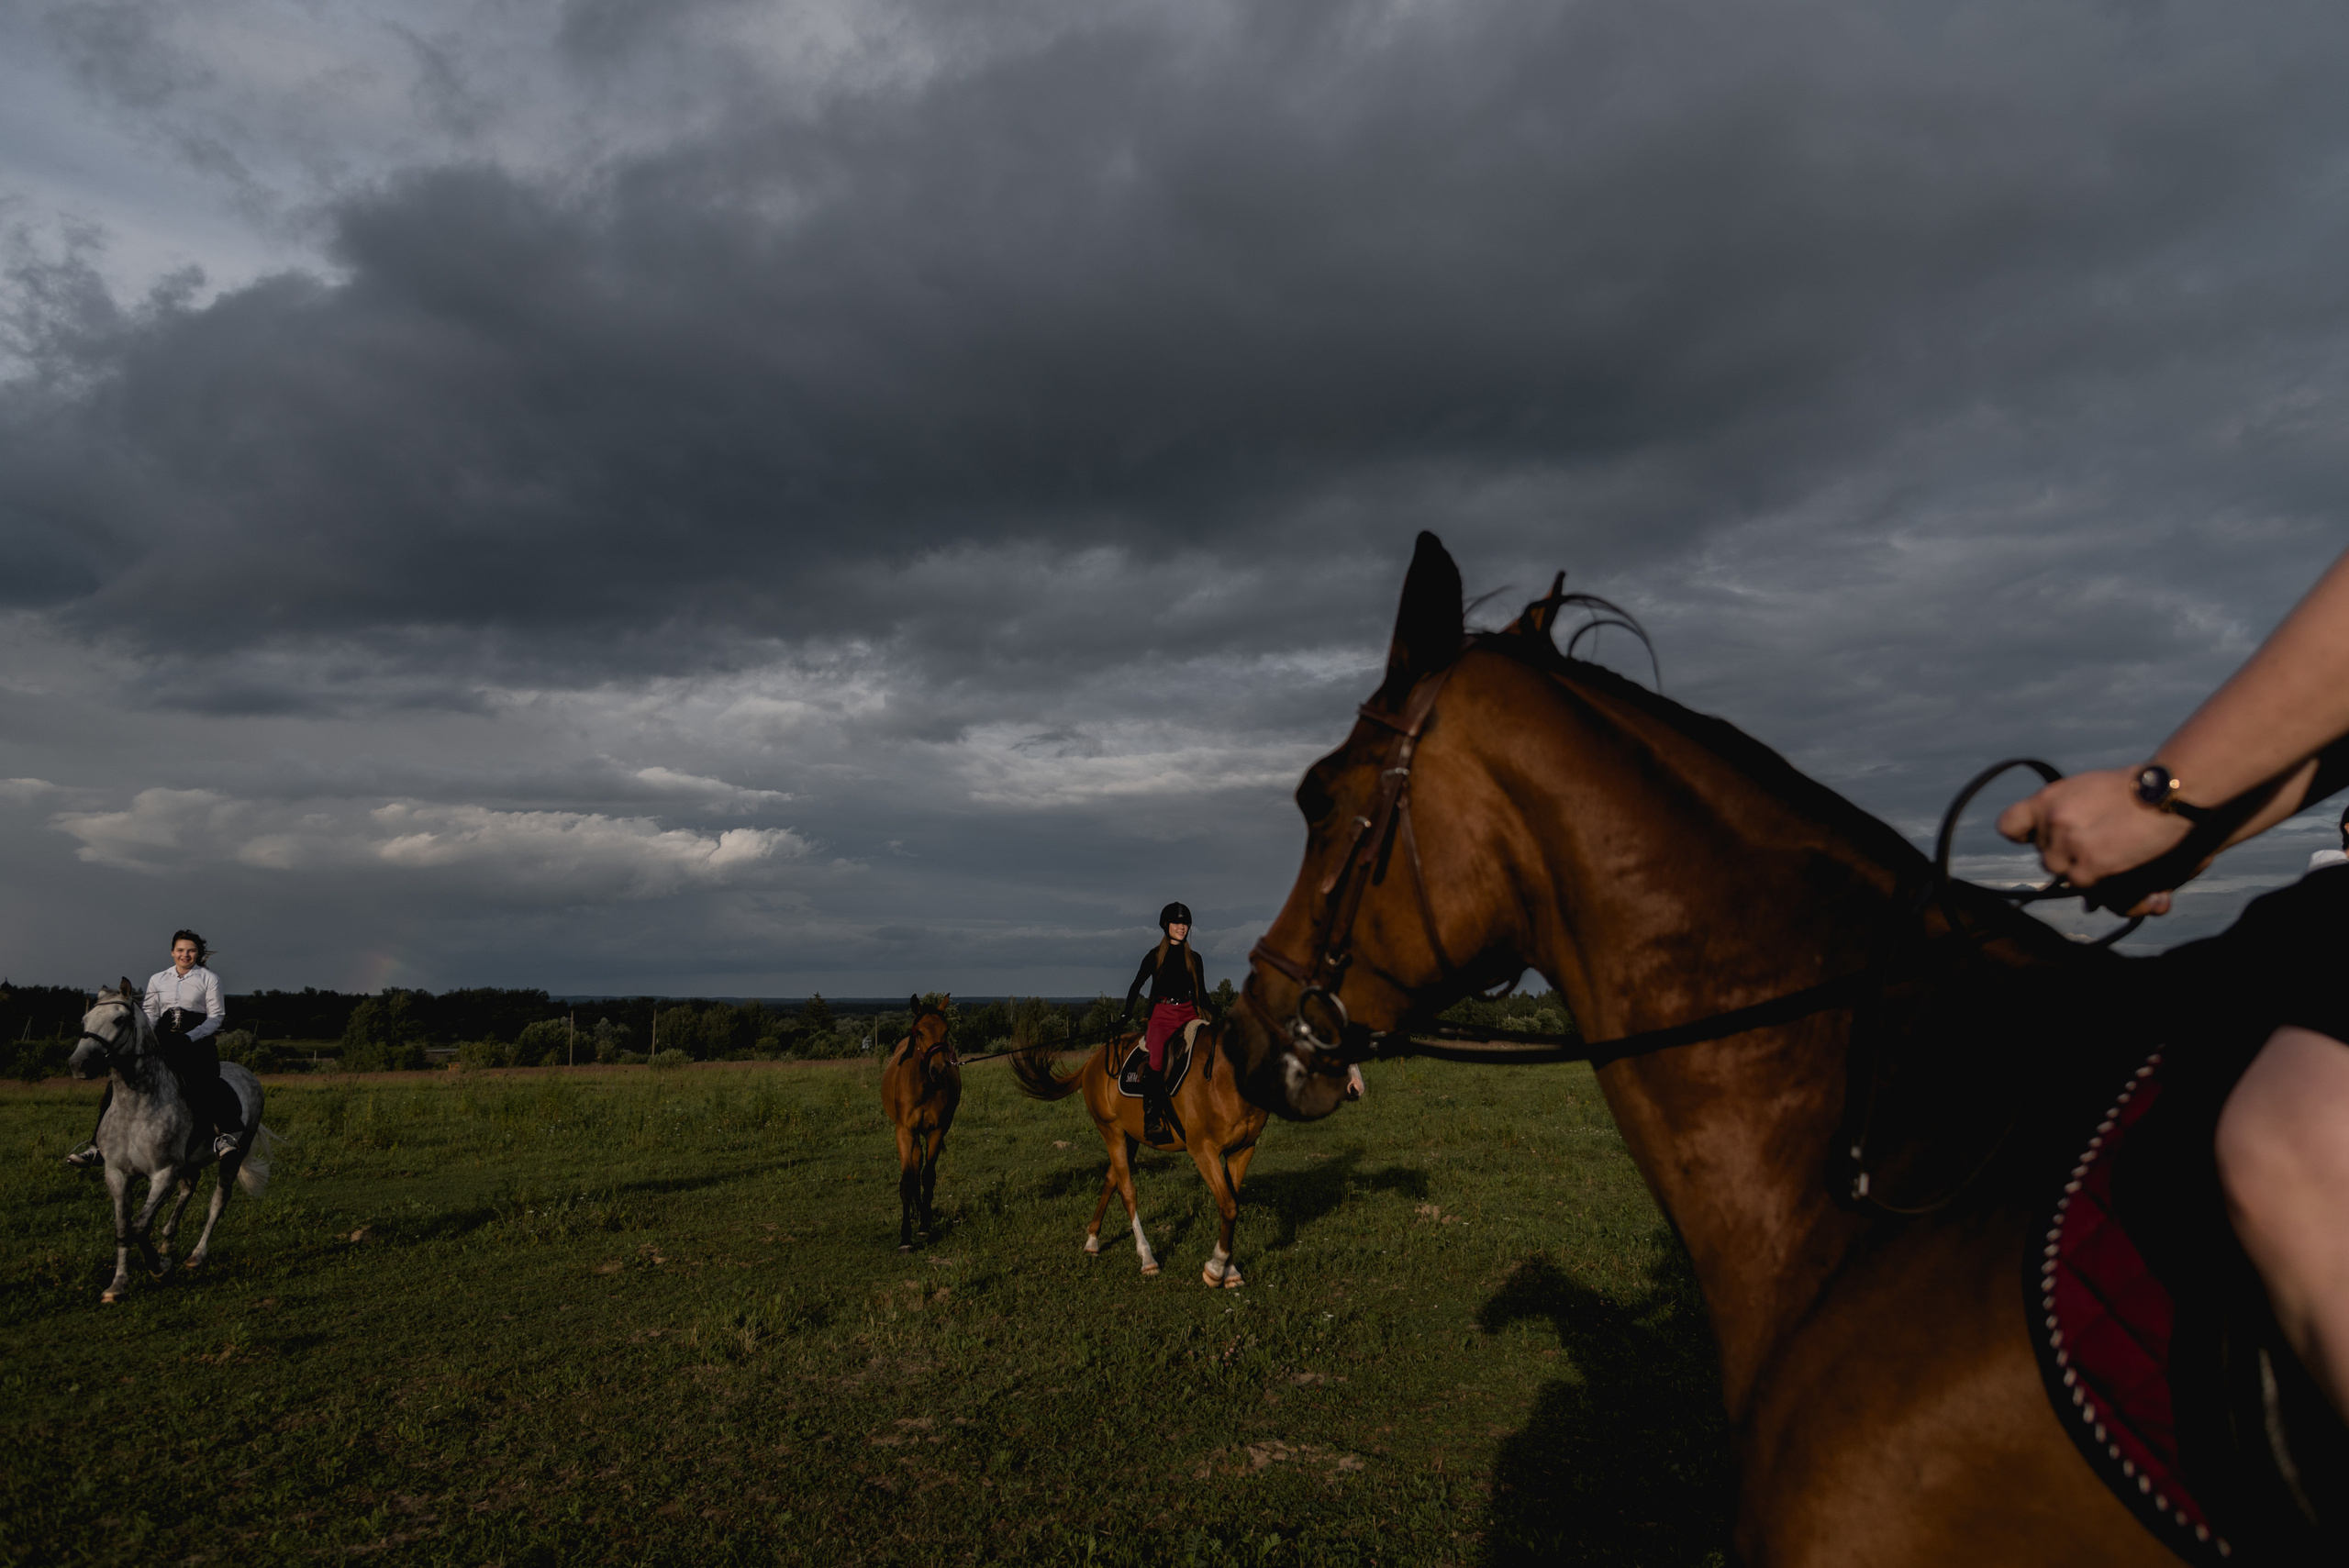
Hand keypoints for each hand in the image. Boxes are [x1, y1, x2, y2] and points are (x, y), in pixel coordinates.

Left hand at [1995, 767, 2181, 915]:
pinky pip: (2084, 887)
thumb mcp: (2086, 788)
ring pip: (2064, 874)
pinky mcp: (2088, 866)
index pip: (2009, 826)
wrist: (2167, 792)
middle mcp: (2051, 821)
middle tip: (2101, 845)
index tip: (2043, 838)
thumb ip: (2065, 810)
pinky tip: (2122, 868)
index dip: (2026, 836)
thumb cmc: (2135, 788)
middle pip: (2044, 856)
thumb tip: (2050, 837)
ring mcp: (2068, 844)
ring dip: (2085, 871)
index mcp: (2048, 799)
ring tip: (2114, 855)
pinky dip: (2102, 883)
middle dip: (2068, 856)